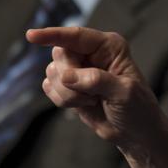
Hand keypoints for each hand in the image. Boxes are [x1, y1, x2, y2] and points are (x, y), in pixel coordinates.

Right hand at [27, 26, 163, 150]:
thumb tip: (66, 76)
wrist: (134, 132)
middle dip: (70, 78)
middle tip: (92, 95)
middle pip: (60, 54)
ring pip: (52, 72)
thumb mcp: (124, 92)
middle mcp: (91, 52)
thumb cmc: (137, 108)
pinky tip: (83, 105)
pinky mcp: (68, 85)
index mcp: (109, 46)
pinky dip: (62, 100)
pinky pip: (49, 87)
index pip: (75, 36)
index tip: (31, 36)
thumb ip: (96, 80)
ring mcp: (78, 68)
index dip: (52, 34)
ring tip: (92, 101)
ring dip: (68, 93)